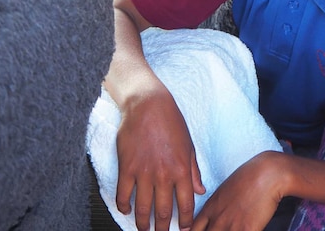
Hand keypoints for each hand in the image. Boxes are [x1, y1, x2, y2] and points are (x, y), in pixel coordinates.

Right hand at [115, 86, 204, 230]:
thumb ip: (194, 171)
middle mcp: (164, 175)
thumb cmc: (172, 123)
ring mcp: (144, 173)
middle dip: (163, 228)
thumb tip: (200, 190)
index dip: (184, 221)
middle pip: (163, 211)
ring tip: (143, 230)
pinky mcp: (127, 168)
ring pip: (142, 208)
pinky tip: (126, 211)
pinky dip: (123, 206)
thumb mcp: (189, 146)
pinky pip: (123, 194)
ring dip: (143, 223)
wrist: (149, 106)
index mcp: (183, 170)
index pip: (186, 204)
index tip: (183, 230)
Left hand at [191, 151, 284, 230]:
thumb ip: (218, 205)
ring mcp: (231, 226)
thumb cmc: (250, 176)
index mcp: (210, 208)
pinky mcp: (247, 230)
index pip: (194, 230)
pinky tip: (249, 229)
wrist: (267, 173)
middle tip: (223, 229)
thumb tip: (219, 213)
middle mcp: (217, 220)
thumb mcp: (226, 189)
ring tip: (237, 229)